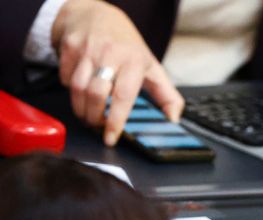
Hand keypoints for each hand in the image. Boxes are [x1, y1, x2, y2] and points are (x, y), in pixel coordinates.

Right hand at [51, 0, 183, 145]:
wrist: (98, 15)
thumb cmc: (127, 46)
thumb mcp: (153, 67)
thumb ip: (167, 95)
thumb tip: (173, 119)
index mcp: (134, 61)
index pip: (123, 96)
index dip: (115, 120)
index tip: (111, 137)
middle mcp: (110, 54)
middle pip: (96, 95)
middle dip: (94, 118)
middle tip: (98, 126)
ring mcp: (87, 50)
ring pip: (77, 89)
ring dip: (81, 109)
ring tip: (89, 116)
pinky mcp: (69, 48)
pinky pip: (64, 79)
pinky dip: (70, 91)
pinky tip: (80, 93)